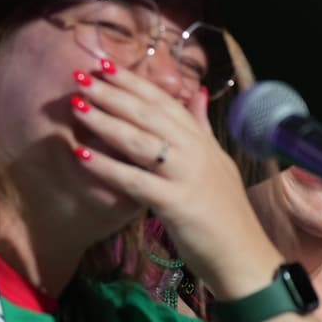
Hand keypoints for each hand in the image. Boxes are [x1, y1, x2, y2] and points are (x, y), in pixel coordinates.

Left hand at [67, 61, 277, 300]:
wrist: (244, 256)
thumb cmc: (226, 213)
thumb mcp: (218, 161)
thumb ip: (202, 126)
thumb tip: (198, 92)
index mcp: (201, 140)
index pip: (164, 101)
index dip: (134, 82)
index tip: (105, 65)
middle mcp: (195, 151)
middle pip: (149, 114)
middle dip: (113, 94)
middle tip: (81, 78)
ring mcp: (187, 175)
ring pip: (140, 141)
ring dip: (106, 122)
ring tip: (77, 107)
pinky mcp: (176, 203)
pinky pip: (135, 181)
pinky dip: (107, 167)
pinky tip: (81, 155)